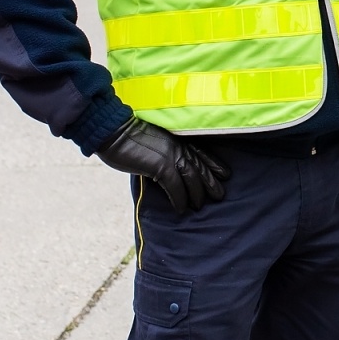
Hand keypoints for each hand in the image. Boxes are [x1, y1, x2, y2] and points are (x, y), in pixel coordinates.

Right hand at [95, 118, 230, 214]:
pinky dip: (179, 199)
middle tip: (220, 195)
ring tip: (199, 206)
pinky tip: (181, 209)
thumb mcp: (151, 140)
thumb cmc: (126, 136)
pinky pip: (175, 187)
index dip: (213, 164)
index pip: (200, 152)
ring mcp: (170, 155)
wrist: (113, 130)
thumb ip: (162, 151)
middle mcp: (177, 146)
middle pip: (199, 166)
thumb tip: (163, 166)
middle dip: (211, 181)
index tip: (225, 173)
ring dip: (196, 194)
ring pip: (191, 178)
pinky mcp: (160, 166)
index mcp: (176, 138)